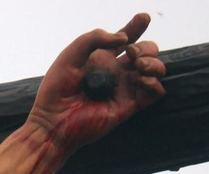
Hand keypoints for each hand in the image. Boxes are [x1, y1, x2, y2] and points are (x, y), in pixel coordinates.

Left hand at [29, 13, 165, 152]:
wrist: (53, 120)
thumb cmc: (57, 89)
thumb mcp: (71, 55)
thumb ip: (93, 38)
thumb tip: (123, 39)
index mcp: (103, 58)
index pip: (127, 38)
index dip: (137, 26)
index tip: (142, 18)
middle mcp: (116, 72)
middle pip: (147, 51)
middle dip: (145, 47)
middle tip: (129, 53)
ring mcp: (124, 88)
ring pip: (155, 69)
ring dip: (153, 62)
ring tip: (137, 65)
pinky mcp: (129, 106)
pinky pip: (155, 92)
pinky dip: (153, 83)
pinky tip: (139, 79)